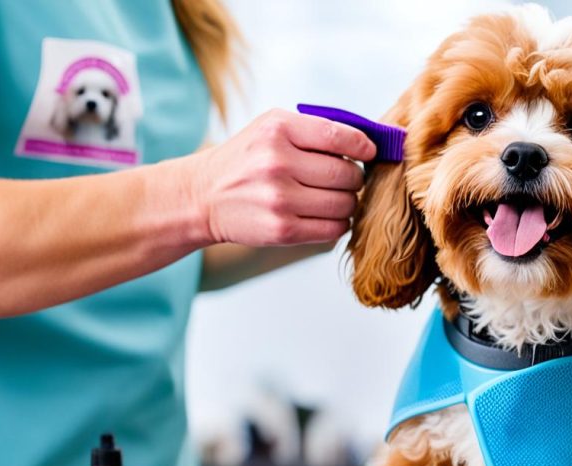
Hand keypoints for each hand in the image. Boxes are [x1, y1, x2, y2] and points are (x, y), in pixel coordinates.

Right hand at [187, 108, 376, 246]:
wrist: (202, 197)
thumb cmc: (247, 160)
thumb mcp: (271, 129)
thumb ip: (315, 130)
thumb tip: (369, 142)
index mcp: (278, 130)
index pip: (340, 136)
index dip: (364, 146)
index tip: (368, 152)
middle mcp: (278, 163)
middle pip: (347, 174)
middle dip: (354, 177)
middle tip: (344, 179)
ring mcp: (280, 199)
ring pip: (345, 204)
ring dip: (347, 202)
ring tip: (331, 197)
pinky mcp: (282, 230)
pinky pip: (334, 228)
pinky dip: (339, 223)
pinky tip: (325, 215)